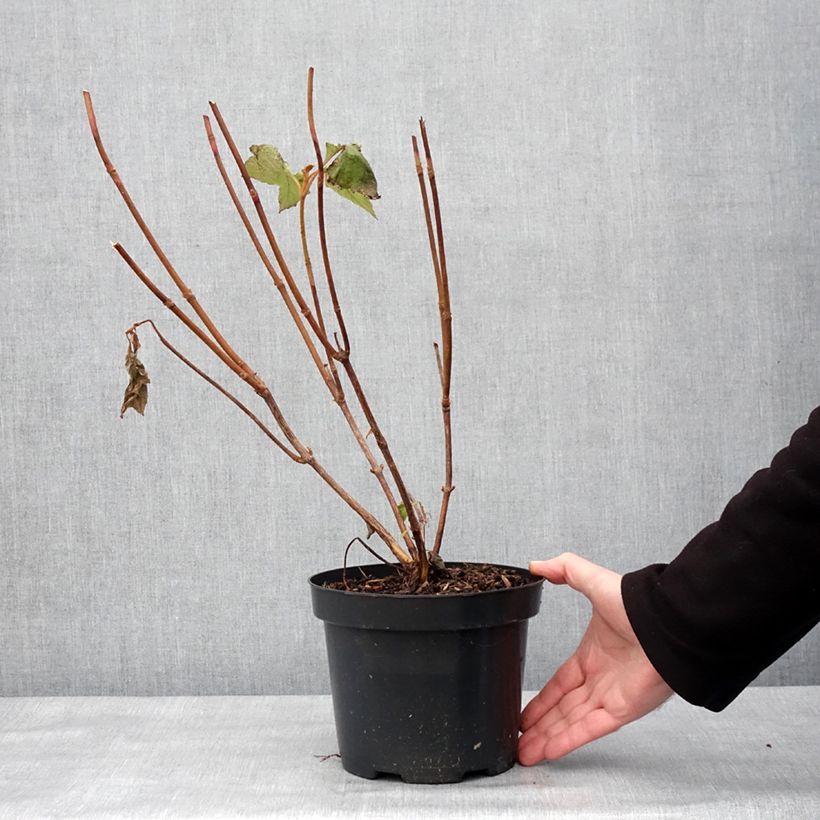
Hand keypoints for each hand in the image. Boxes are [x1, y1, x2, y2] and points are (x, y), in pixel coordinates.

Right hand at [518, 553, 672, 763]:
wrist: (668, 623)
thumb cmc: (637, 604)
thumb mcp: (593, 580)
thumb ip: (565, 570)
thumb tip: (536, 564)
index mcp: (593, 654)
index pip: (561, 683)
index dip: (542, 699)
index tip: (525, 713)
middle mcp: (601, 678)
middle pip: (563, 708)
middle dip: (539, 726)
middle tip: (517, 740)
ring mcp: (611, 696)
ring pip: (572, 722)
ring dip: (547, 738)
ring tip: (524, 753)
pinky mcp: (622, 709)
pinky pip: (590, 728)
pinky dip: (568, 739)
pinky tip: (548, 750)